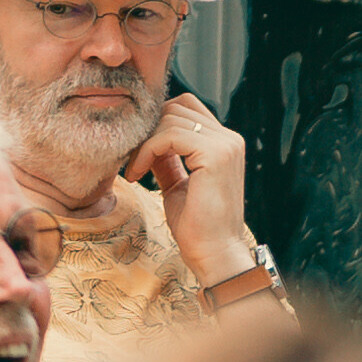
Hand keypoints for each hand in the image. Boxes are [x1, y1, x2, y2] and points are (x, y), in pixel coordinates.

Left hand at [131, 88, 254, 279]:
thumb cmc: (196, 225)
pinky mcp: (215, 155)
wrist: (213, 254)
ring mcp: (225, 144)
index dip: (156, 124)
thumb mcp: (176, 182)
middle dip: (147, 131)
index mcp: (224, 143)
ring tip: (133, 171)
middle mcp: (229, 138)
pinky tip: (136, 175)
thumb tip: (145, 138)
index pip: (185, 108)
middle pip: (175, 107)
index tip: (138, 153)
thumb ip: (166, 158)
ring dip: (143, 143)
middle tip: (131, 160)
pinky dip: (146, 152)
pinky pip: (168, 136)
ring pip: (169, 119)